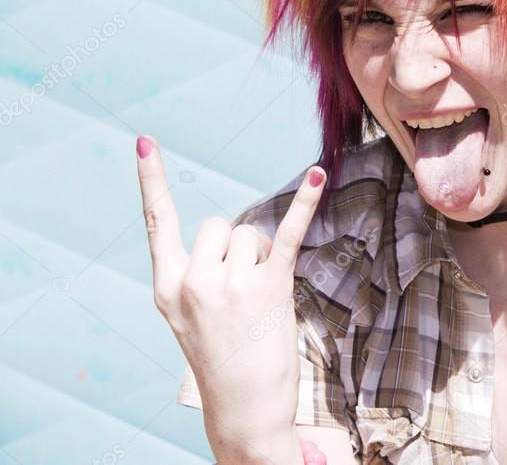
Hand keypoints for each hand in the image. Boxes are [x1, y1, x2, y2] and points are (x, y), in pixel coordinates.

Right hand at [136, 135, 325, 462]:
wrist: (244, 408)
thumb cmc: (221, 359)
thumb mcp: (187, 318)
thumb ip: (198, 273)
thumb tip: (240, 233)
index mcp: (167, 288)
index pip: (157, 223)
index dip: (152, 182)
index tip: (145, 143)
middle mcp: (193, 283)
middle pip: (222, 224)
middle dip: (239, 245)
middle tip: (244, 287)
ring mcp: (230, 286)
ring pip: (254, 234)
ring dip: (266, 254)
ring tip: (263, 296)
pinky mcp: (269, 289)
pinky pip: (289, 235)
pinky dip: (306, 204)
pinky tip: (318, 177)